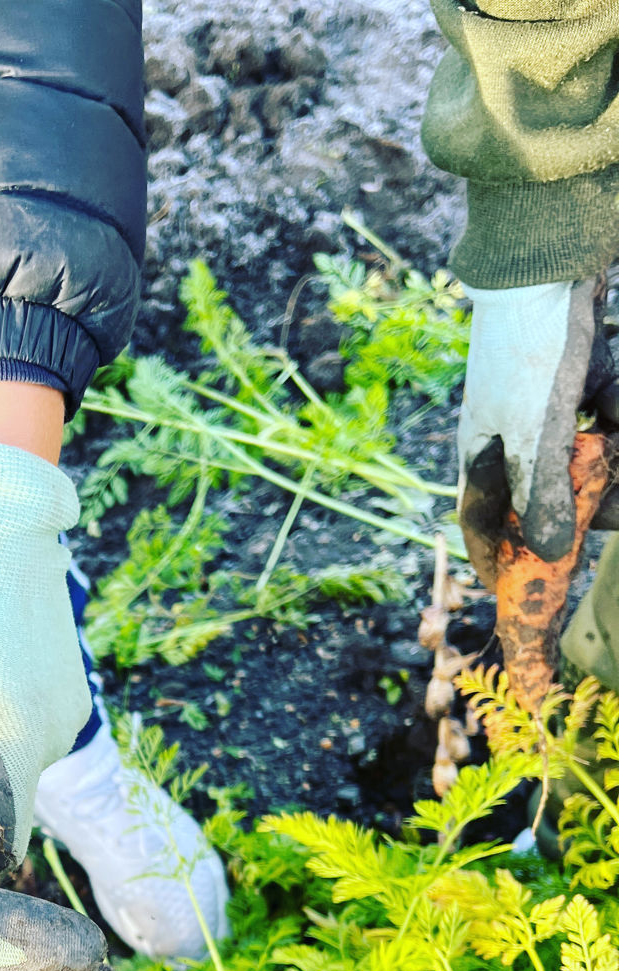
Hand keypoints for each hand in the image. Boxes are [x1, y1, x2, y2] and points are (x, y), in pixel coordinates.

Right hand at [459, 277, 617, 560]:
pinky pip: (608, 413)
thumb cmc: (529, 354)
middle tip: (612, 506)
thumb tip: (551, 553)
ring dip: (611, 457)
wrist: (549, 264)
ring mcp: (548, 404)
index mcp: (482, 451)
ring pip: (584, 453)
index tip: (515, 589)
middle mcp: (511, 433)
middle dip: (583, 504)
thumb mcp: (538, 435)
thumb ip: (544, 497)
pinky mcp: (582, 374)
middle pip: (546, 491)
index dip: (495, 557)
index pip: (481, 519)